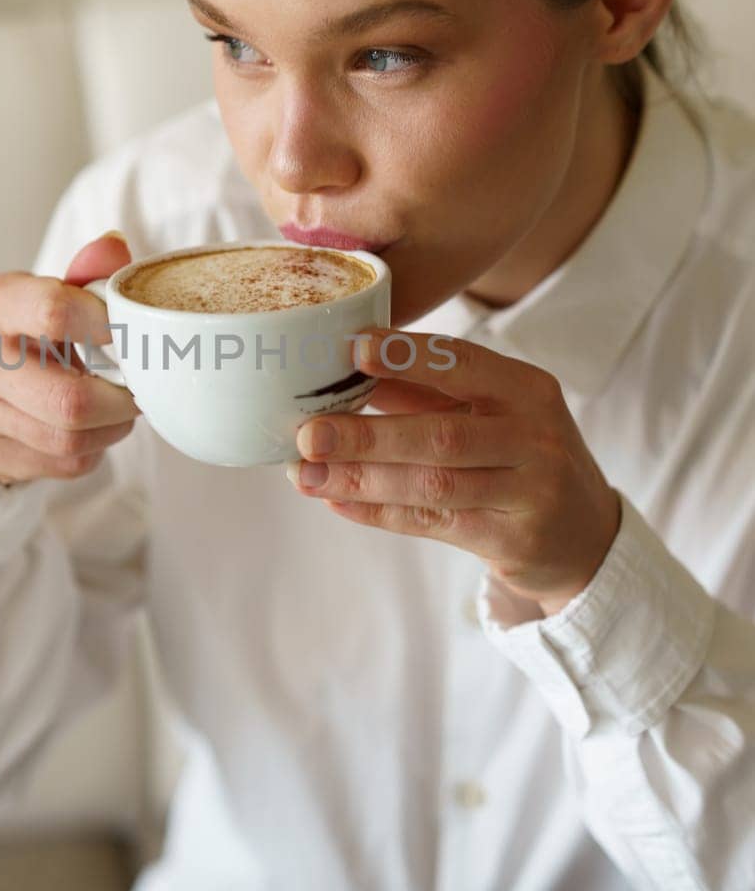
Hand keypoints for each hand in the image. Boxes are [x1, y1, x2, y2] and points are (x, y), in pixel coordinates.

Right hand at [0, 231, 140, 485]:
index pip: (54, 313)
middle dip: (121, 402)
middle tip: (140, 389)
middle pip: (69, 401)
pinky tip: (93, 430)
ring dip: (112, 428)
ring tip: (120, 408)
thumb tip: (116, 247)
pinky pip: (63, 465)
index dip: (106, 326)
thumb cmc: (17, 335)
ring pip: (69, 440)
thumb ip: (83, 275)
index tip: (129, 333)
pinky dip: (93, 450)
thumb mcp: (40, 294)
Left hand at [286, 327, 620, 621]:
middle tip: (308, 433)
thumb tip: (345, 370)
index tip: (352, 349)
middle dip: (367, 433)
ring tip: (305, 474)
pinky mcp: (513, 540)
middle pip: (441, 434)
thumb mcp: (492, 412)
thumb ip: (426, 392)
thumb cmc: (522, 457)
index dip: (407, 356)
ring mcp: (529, 492)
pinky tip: (337, 501)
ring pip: (433, 484)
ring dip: (362, 478)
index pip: (464, 363)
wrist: (585, 537)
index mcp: (527, 388)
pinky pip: (434, 522)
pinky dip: (380, 512)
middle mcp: (534, 437)